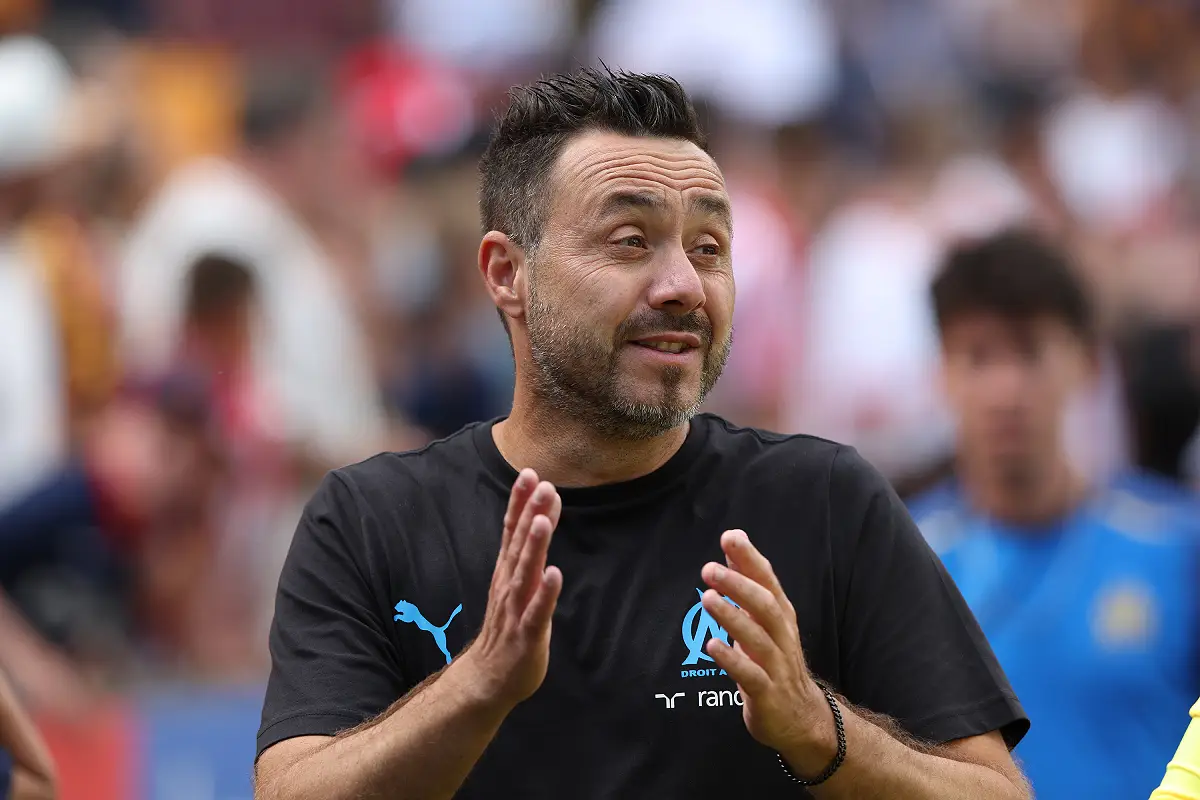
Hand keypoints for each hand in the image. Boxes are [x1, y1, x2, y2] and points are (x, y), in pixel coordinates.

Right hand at [455, 469, 562, 711]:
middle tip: (541, 483)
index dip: (520, 502)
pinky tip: (554, 574)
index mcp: (508, 571)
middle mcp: (509, 584)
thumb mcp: (519, 583)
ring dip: (534, 546)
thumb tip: (542, 513)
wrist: (489, 678)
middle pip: (519, 545)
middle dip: (530, 514)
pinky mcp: (527, 634)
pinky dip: (545, 593)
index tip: (529, 472)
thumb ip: (529, 551)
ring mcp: (516, 609)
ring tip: (543, 520)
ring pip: (525, 573)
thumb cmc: (509, 626)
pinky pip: (537, 611)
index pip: (512, 530)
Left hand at [700, 530, 834, 768]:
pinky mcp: (767, 694)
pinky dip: (732, 660)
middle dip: (738, 585)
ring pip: (758, 638)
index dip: (750, 559)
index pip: (768, 582)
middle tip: (709, 568)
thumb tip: (732, 545)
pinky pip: (750, 676)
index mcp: (780, 617)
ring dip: (732, 617)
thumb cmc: (775, 661)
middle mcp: (782, 637)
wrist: (802, 718)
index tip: (730, 537)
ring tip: (707, 598)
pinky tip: (711, 646)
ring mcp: (777, 666)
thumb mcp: (762, 621)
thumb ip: (747, 583)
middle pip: (765, 606)